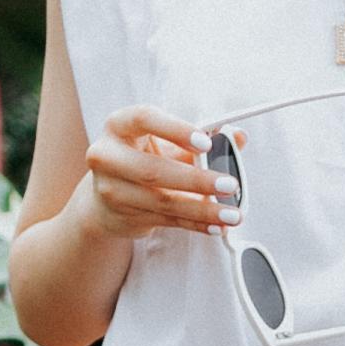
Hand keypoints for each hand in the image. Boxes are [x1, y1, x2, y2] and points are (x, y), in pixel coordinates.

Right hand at [79, 108, 227, 243]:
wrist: (105, 196)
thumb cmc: (142, 157)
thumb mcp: (166, 141)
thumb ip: (201, 137)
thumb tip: (239, 137)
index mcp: (119, 126)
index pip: (144, 119)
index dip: (176, 130)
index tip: (206, 142)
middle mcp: (107, 156)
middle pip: (153, 170)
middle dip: (196, 180)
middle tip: (230, 185)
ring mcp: (112, 189)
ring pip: (162, 201)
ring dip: (202, 209)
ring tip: (232, 214)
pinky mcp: (123, 215)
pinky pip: (166, 220)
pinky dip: (195, 224)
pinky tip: (217, 226)